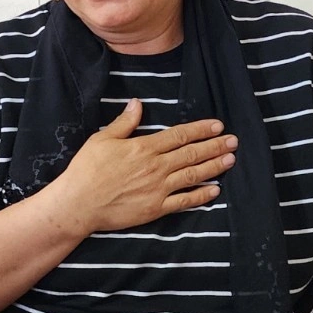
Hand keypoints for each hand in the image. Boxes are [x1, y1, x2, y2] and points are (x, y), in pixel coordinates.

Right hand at [49, 99, 238, 234]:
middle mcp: (156, 167)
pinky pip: (184, 201)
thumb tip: (138, 103)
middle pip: (192, 154)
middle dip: (215, 146)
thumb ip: (124, 122)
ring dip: (214, 167)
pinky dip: (201, 196)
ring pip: (193, 176)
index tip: (217, 126)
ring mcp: (158, 189)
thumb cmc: (87, 170)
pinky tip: (215, 190)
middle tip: (233, 141)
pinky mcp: (156, 208)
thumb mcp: (102, 139)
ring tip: (230, 160)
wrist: (78, 204)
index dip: (201, 130)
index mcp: (144, 147)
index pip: (179, 135)